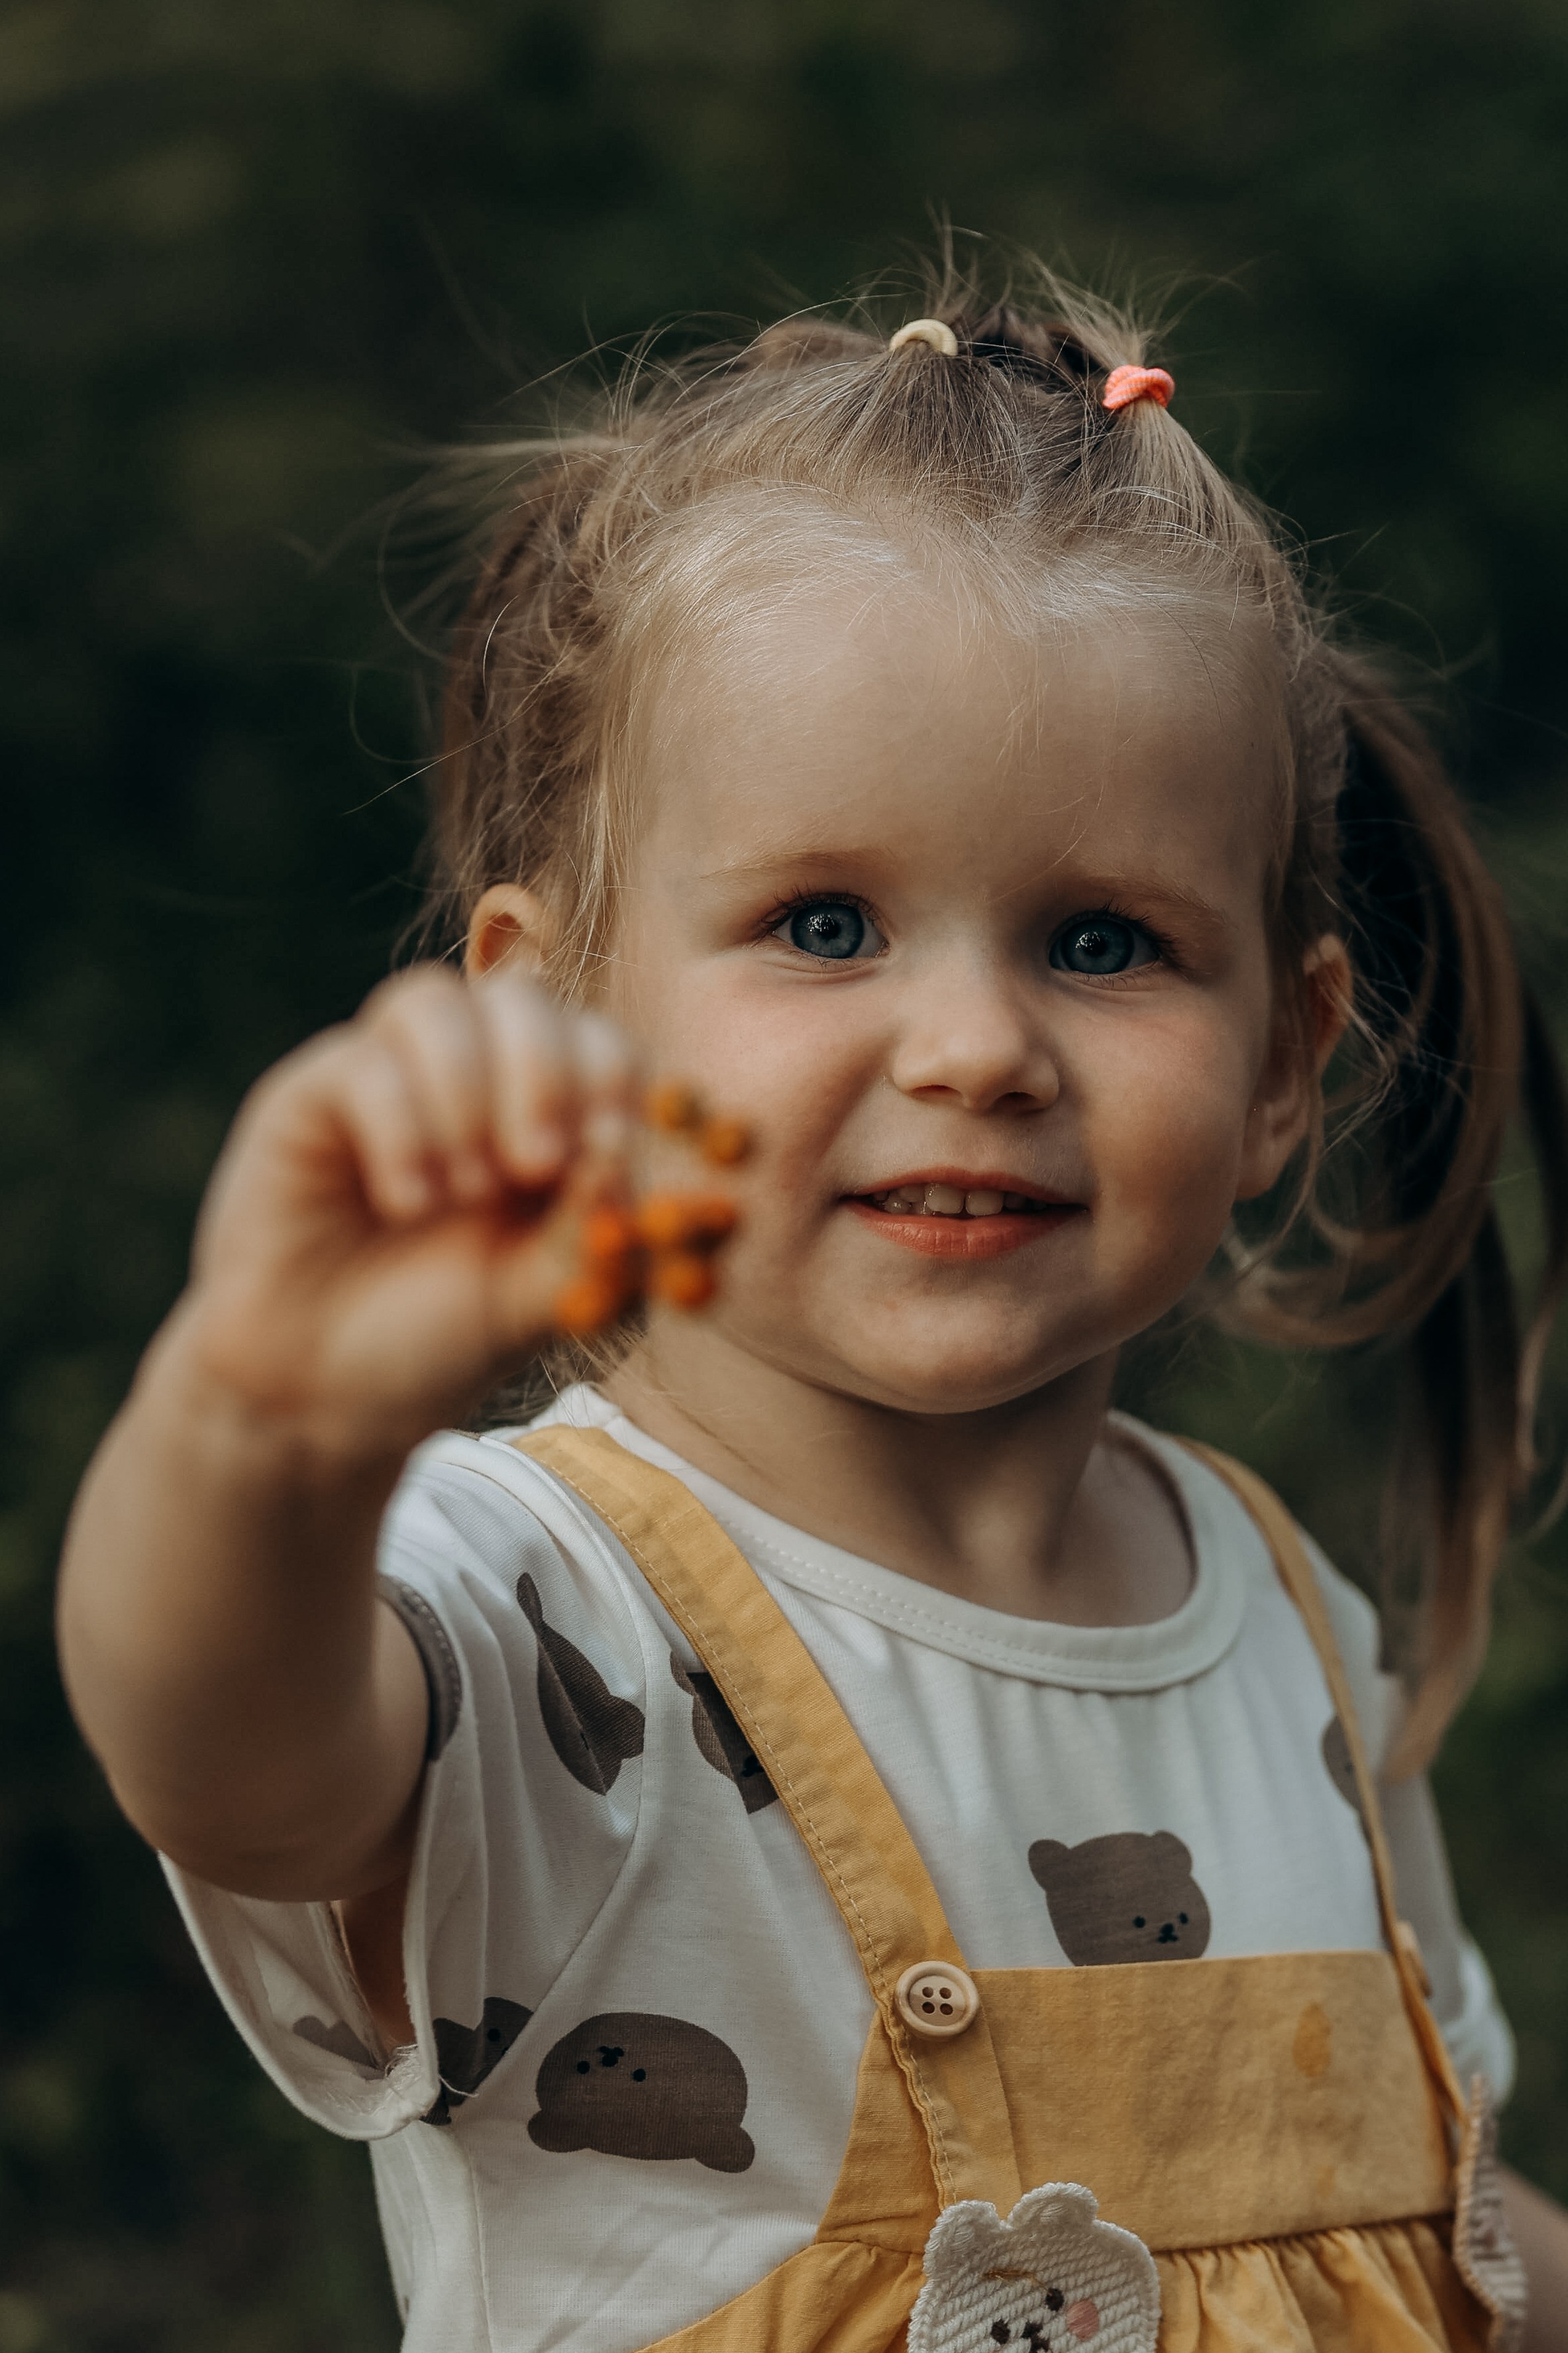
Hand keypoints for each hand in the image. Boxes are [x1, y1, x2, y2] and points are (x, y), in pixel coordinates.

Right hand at [179, 965, 633, 1459]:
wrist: (324, 1397)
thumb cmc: (441, 1338)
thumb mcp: (541, 1298)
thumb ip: (594, 1233)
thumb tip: (625, 1160)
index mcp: (542, 1115)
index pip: (595, 1040)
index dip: (613, 1077)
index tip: (611, 1152)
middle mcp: (465, 1079)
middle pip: (520, 997)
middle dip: (544, 1075)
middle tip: (538, 1165)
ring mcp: (384, 1079)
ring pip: (435, 1003)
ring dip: (465, 1095)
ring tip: (465, 1191)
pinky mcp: (308, 1099)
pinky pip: (361, 1063)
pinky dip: (399, 1128)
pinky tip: (407, 1202)